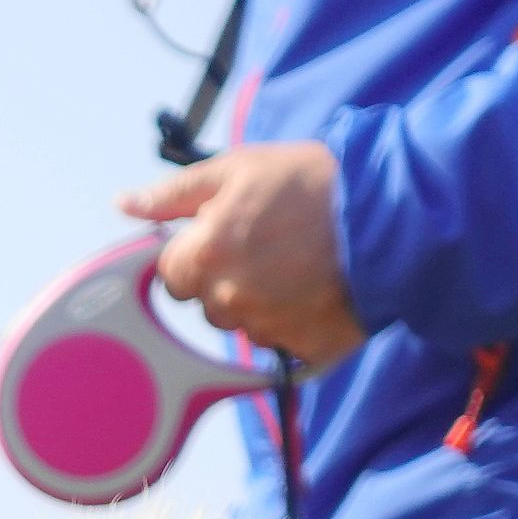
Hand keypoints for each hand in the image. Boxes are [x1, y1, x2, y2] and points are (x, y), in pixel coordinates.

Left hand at [119, 144, 367, 367]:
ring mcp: (264, 328)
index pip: (172, 273)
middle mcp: (227, 299)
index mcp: (204, 254)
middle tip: (271, 246)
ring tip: (299, 265)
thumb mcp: (239, 168)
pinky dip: (293, 323)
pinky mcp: (301, 350)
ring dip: (260, 302)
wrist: (393, 213)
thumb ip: (175, 194)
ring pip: (243, 324)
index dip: (197, 253)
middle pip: (206, 303)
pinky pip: (281, 344)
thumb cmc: (313, 183)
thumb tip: (124, 205)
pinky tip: (315, 291)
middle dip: (227, 279)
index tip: (228, 236)